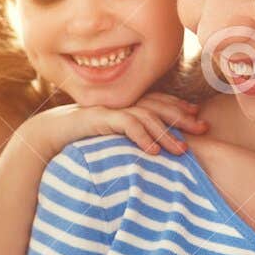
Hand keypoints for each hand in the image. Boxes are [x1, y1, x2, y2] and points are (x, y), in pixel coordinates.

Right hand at [26, 94, 207, 156]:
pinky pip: (127, 125)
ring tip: (181, 151)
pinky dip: (143, 138)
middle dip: (183, 117)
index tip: (198, 117)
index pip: (159, 101)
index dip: (180, 107)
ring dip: (167, 133)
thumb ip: (132, 135)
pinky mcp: (102, 118)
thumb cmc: (84, 137)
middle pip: (159, 106)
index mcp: (127, 104)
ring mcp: (113, 109)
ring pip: (147, 116)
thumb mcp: (114, 135)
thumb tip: (156, 149)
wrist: (51, 133)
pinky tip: (154, 152)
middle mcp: (122, 102)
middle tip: (203, 129)